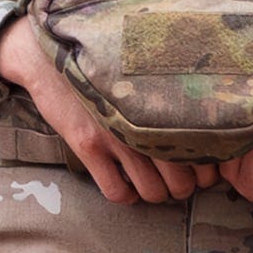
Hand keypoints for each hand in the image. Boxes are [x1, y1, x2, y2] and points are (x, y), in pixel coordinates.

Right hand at [0, 17, 204, 206]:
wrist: (50, 56)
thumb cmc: (103, 64)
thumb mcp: (145, 76)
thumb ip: (169, 100)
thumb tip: (201, 127)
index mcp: (166, 105)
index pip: (202, 156)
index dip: (202, 172)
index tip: (194, 169)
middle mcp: (146, 122)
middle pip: (181, 181)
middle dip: (179, 188)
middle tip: (170, 180)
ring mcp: (117, 135)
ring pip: (151, 191)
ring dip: (151, 194)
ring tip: (146, 182)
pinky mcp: (88, 145)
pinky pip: (116, 191)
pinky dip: (124, 195)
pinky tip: (123, 184)